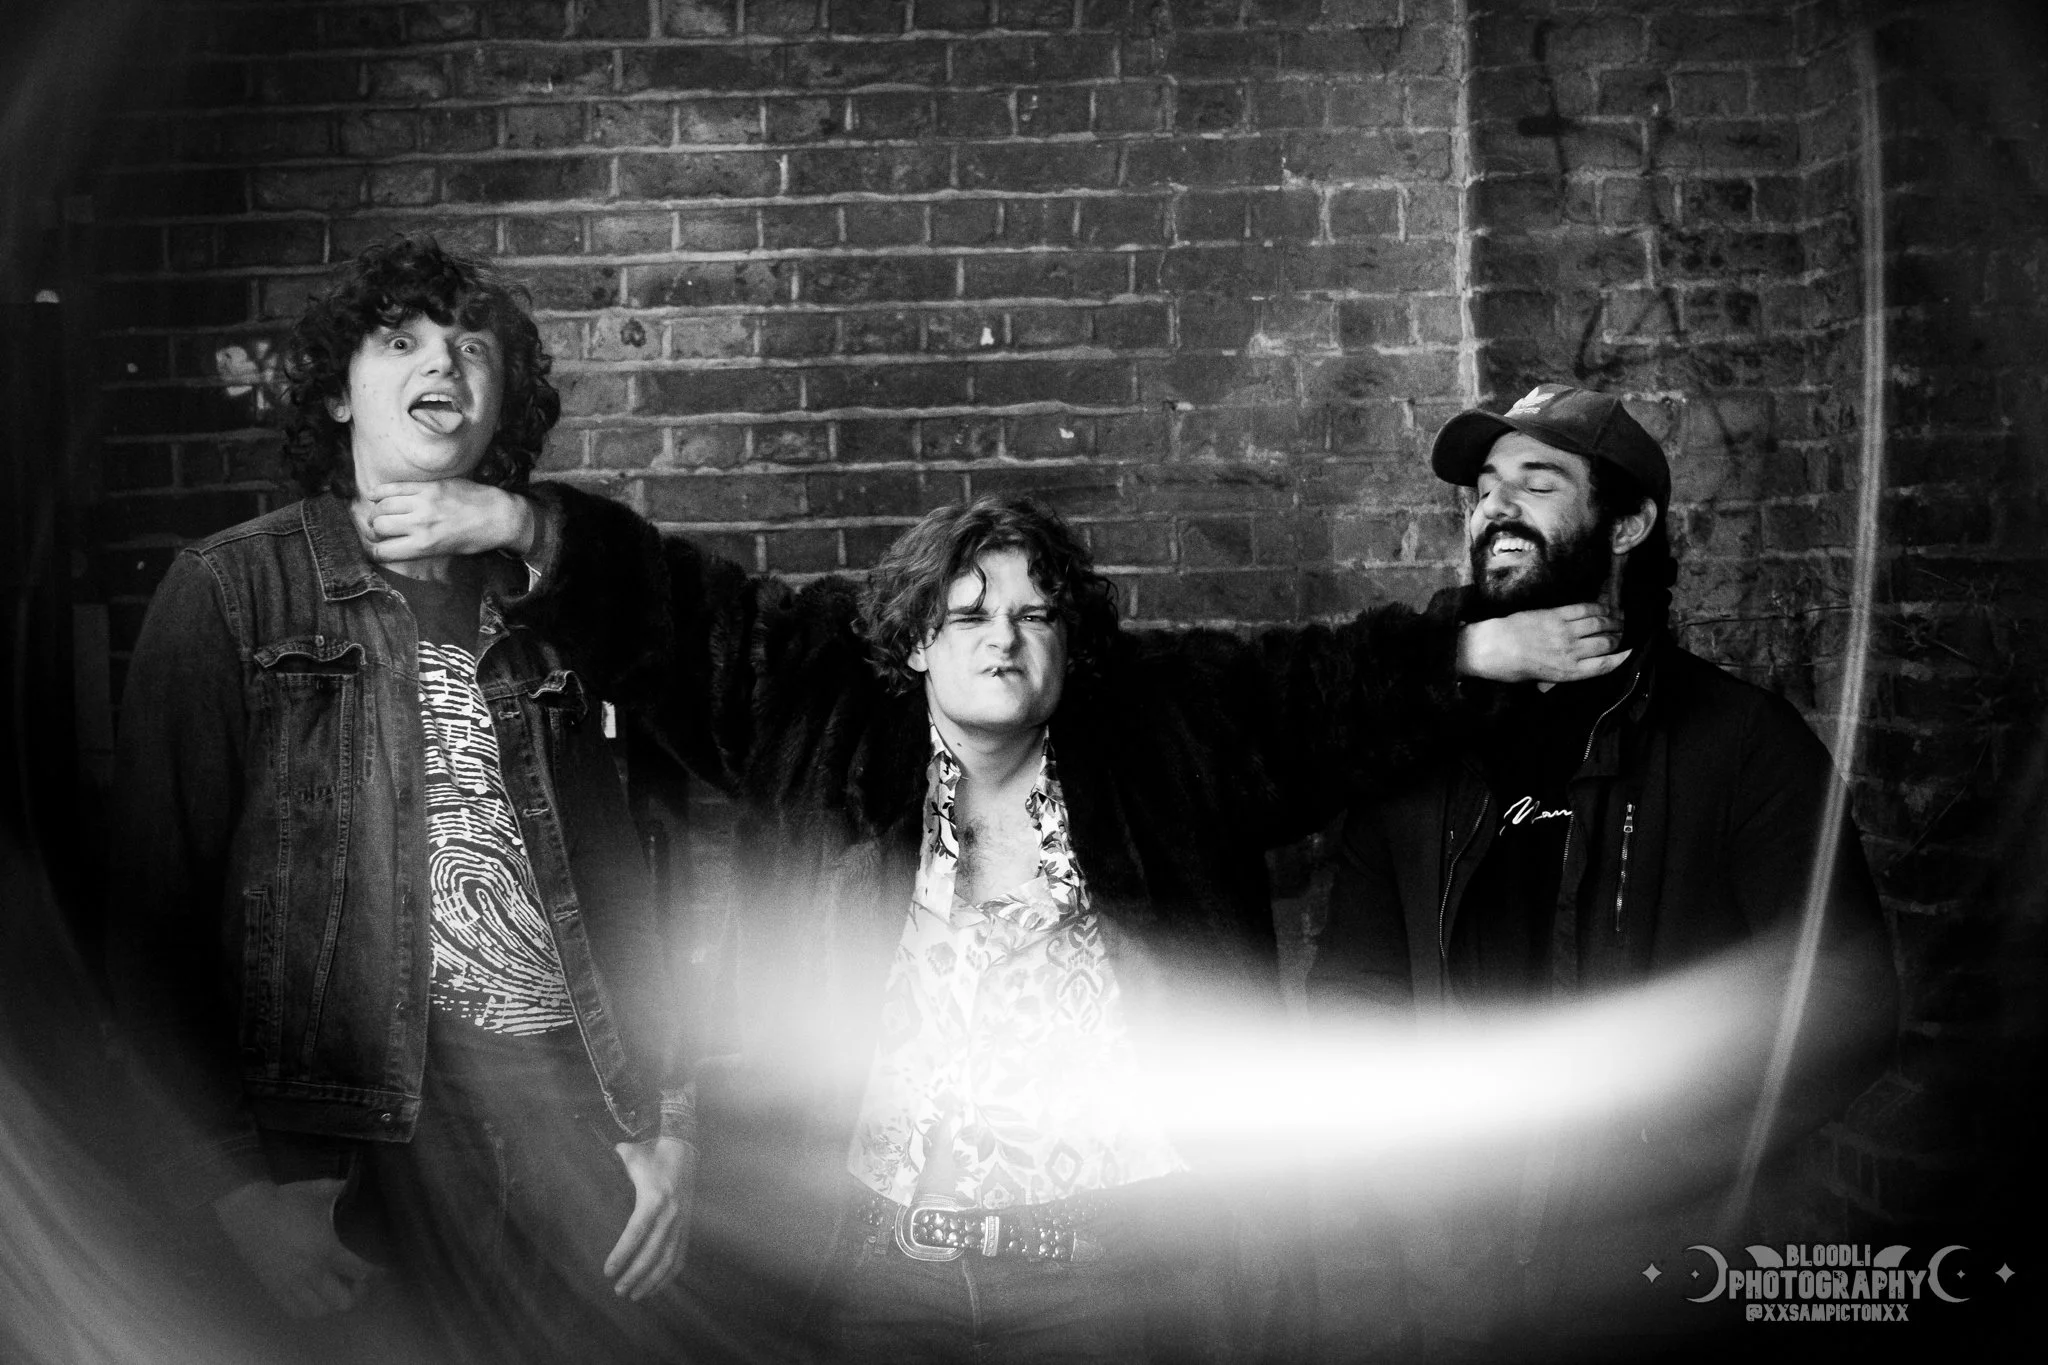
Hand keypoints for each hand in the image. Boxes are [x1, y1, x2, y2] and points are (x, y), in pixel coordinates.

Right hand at [212, 1177, 376, 1318]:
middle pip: (343, 1302)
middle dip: (357, 1294)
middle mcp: (311, 1272)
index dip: (376, 1273)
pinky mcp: (274, 1288)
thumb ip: (343, 1189)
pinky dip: (310, 1309)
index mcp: (326, 1249)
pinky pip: (296, 1311)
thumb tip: (357, 1182)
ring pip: (320, 1311)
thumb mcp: (319, 1190)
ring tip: (337, 1290)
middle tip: (359, 1282)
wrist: (247, 1211)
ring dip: (333, 1303)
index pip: (360, 1271)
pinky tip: (315, 1298)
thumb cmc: (286, 1200)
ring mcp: (291, 1284)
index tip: (381, 1269)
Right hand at [352, 480, 535, 561]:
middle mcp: (421, 524)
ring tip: (382, 513)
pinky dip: (380, 492)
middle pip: (377, 526)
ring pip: (381, 505)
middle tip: (380, 529)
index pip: (382, 552)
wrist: (498, 515)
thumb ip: (416, 547)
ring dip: (376, 511)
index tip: (377, 549)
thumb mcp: (444, 551)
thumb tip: (390, 544)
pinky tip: (377, 496)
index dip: (375, 552)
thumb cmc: (474, 538)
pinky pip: (394, 487)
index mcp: (424, 546)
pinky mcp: (428, 486)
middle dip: (374, 529)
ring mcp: (423, 502)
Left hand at [605, 1136, 695, 1300]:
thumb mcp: (631, 1156)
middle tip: (618, 1290)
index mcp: (654, 1198)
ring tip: (634, 1295)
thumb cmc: (651, 1154)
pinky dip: (668, 1276)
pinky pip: (680, 1257)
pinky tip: (655, 1288)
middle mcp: (670, 1213)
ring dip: (652, 1280)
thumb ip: (610, 1165)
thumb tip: (586, 1165)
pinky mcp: (687, 1227)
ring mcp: (681, 1222)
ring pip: (668, 1259)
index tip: (607, 1271)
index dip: (622, 1254)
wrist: (684, 1150)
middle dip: (635, 1275)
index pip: (636, 1232)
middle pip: (652, 1252)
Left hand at [1458, 604, 1628, 683]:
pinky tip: (1605, 607)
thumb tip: (1572, 671)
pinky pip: (1584, 609)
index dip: (1622, 658)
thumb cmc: (1510, 668)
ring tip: (1621, 619)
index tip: (1631, 652)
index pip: (1605, 666)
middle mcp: (1570, 652)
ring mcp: (1564, 632)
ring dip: (1614, 620)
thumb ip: (1558, 676)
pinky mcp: (1555, 614)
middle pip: (1606, 643)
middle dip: (1620, 637)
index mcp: (1567, 672)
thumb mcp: (1538, 680)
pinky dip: (1598, 607)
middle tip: (1625, 632)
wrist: (1489, 647)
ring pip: (1599, 624)